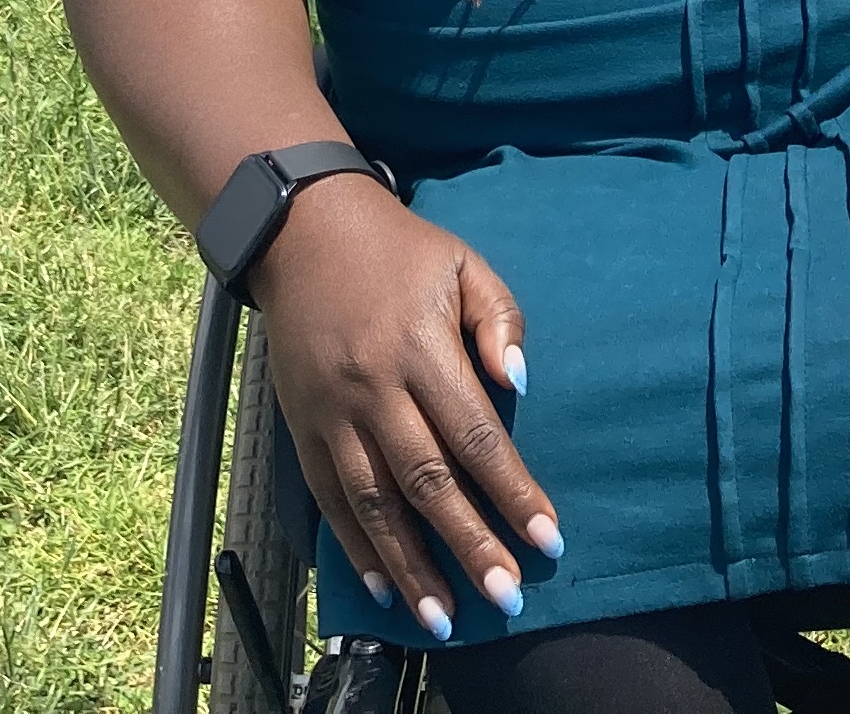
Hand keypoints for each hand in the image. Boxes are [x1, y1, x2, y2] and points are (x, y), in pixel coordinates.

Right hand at [253, 178, 561, 641]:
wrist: (302, 232)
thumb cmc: (399, 250)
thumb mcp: (463, 264)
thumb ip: (499, 320)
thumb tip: (519, 382)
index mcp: (420, 347)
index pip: (476, 435)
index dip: (512, 491)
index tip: (547, 537)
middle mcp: (374, 388)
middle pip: (427, 482)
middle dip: (469, 544)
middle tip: (506, 596)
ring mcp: (332, 413)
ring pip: (374, 504)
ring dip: (410, 566)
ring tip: (443, 616)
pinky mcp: (302, 427)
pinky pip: (330, 498)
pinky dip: (355, 546)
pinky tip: (382, 585)